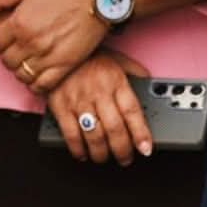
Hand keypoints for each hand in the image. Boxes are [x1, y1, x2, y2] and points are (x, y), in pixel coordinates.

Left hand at [0, 0, 107, 94]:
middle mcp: (30, 41)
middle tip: (19, 50)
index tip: (7, 40)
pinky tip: (40, 73)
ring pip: (21, 76)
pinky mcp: (63, 67)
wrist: (94, 1)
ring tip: (29, 61)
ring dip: (22, 71)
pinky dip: (36, 84)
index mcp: (19, 22)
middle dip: (10, 57)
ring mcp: (47, 56)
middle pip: (7, 62)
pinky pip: (40, 86)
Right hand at [44, 49, 152, 164]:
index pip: (132, 112)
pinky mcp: (59, 105)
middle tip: (124, 158)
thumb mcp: (117, 59)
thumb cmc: (89, 56)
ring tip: (104, 157)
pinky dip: (77, 149)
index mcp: (115, 81)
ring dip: (101, 153)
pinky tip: (82, 153)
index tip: (145, 149)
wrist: (57, 48)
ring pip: (94, 136)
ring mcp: (78, 99)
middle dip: (122, 150)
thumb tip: (149, 83)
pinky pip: (70, 134)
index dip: (141, 134)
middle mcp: (98, 91)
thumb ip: (134, 72)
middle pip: (114, 129)